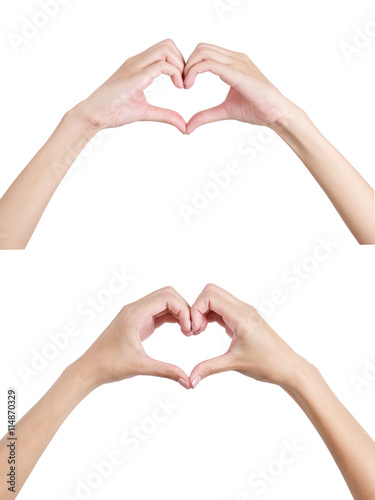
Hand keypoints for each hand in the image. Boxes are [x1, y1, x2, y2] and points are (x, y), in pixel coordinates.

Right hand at [76, 40, 185, 132]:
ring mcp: (136, 66)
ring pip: (166, 49)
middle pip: (168, 44)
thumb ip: (165, 116)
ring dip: (180, 65)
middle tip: (185, 82)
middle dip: (183, 61)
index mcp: (139, 66)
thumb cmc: (114, 111)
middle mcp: (137, 61)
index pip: (165, 50)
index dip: (179, 63)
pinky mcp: (136, 76)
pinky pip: (162, 65)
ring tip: (182, 85)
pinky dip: (176, 73)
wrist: (94, 114)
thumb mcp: (146, 112)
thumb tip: (184, 126)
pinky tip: (178, 87)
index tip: (183, 83)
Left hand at [76, 287, 191, 388]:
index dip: (183, 309)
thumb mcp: (140, 367)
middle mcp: (135, 308)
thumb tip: (187, 381)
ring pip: (164, 301)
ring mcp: (136, 313)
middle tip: (192, 329)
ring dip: (179, 311)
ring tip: (188, 331)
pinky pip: (159, 311)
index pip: (166, 297)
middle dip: (184, 308)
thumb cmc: (109, 366)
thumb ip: (166, 371)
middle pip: (167, 294)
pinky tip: (180, 330)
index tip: (189, 329)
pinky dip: (172, 317)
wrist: (90, 368)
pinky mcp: (138, 320)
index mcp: (134, 314)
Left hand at [183, 43, 291, 133]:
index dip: (190, 65)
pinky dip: (194, 72)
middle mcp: (235, 58)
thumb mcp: (224, 111)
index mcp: (233, 63)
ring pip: (203, 52)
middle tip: (182, 84)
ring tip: (185, 85)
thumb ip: (205, 115)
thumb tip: (187, 126)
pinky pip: (210, 64)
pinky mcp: (237, 72)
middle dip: (186, 63)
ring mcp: (237, 63)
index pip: (205, 52)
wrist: (276, 113)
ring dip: (188, 67)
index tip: (184, 84)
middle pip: (201, 48)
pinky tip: (189, 85)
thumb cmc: (256, 109)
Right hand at [189, 284, 305, 388]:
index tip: (194, 330)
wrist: (289, 367)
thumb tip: (190, 380)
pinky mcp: (244, 317)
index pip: (210, 297)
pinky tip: (207, 330)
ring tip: (199, 331)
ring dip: (203, 311)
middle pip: (211, 291)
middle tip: (195, 329)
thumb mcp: (234, 364)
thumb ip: (209, 368)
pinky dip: (211, 314)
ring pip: (217, 297)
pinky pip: (223, 306)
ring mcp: (244, 311)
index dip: (195, 310)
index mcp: (241, 316)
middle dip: (197, 307)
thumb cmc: (267, 364)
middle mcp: (243, 309)